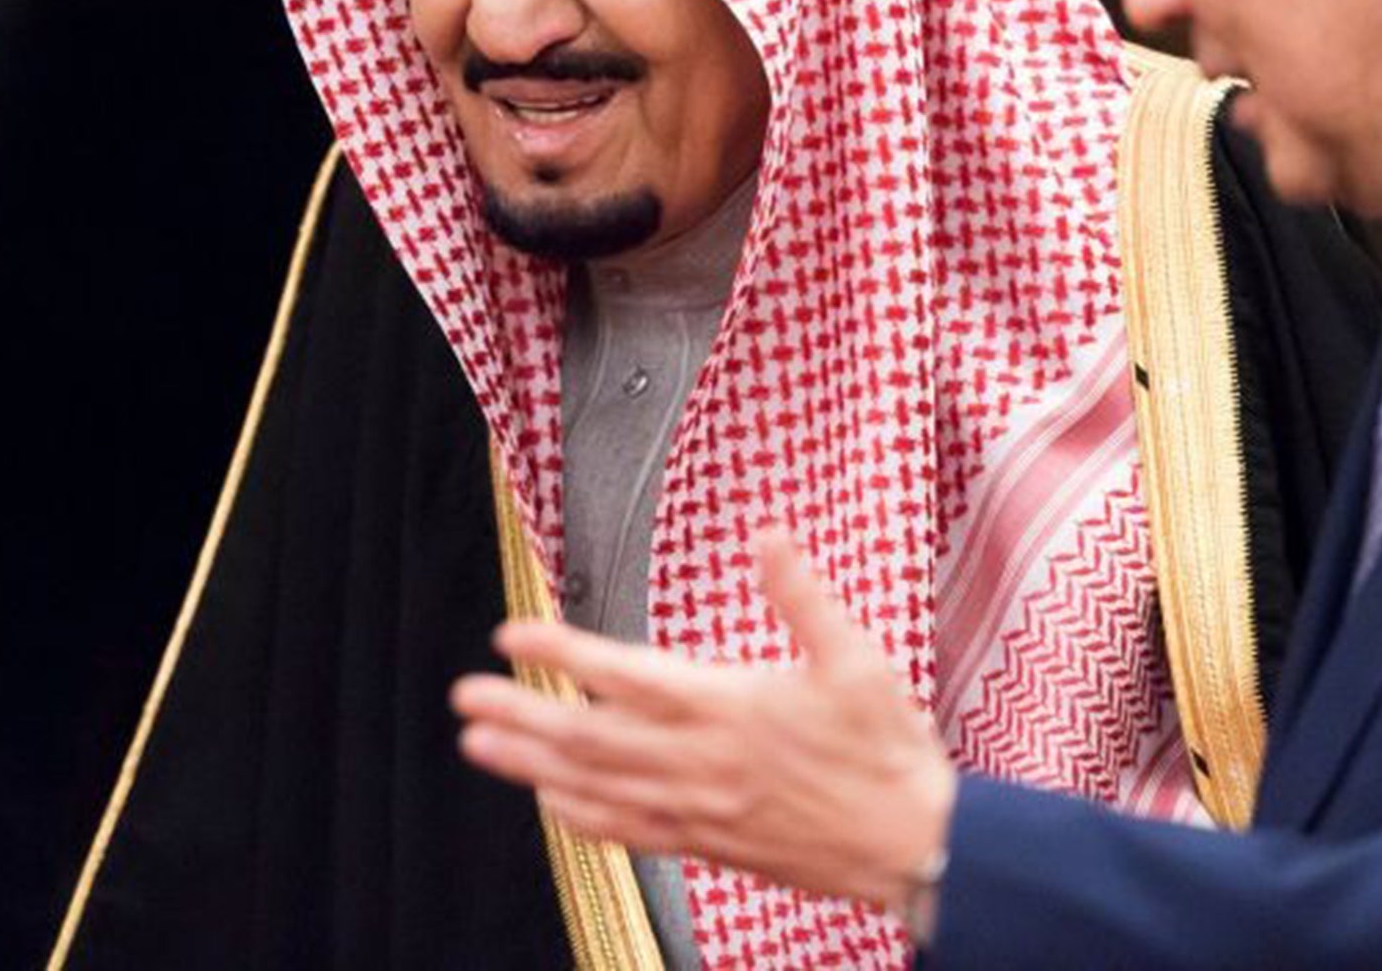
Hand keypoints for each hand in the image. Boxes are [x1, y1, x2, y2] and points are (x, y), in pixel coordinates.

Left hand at [451, 527, 957, 914]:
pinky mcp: (710, 843)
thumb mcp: (859, 658)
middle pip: (590, 737)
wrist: (913, 845)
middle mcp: (703, 762)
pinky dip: (581, 817)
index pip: (626, 675)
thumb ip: (804, 596)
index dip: (563, 652)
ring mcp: (701, 808)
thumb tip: (769, 536)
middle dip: (521, 715)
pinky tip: (554, 805)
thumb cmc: (888, 752)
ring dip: (532, 766)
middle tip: (467, 699)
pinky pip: (629, 832)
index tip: (515, 634)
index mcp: (732, 708)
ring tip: (482, 747)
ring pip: (596, 788)